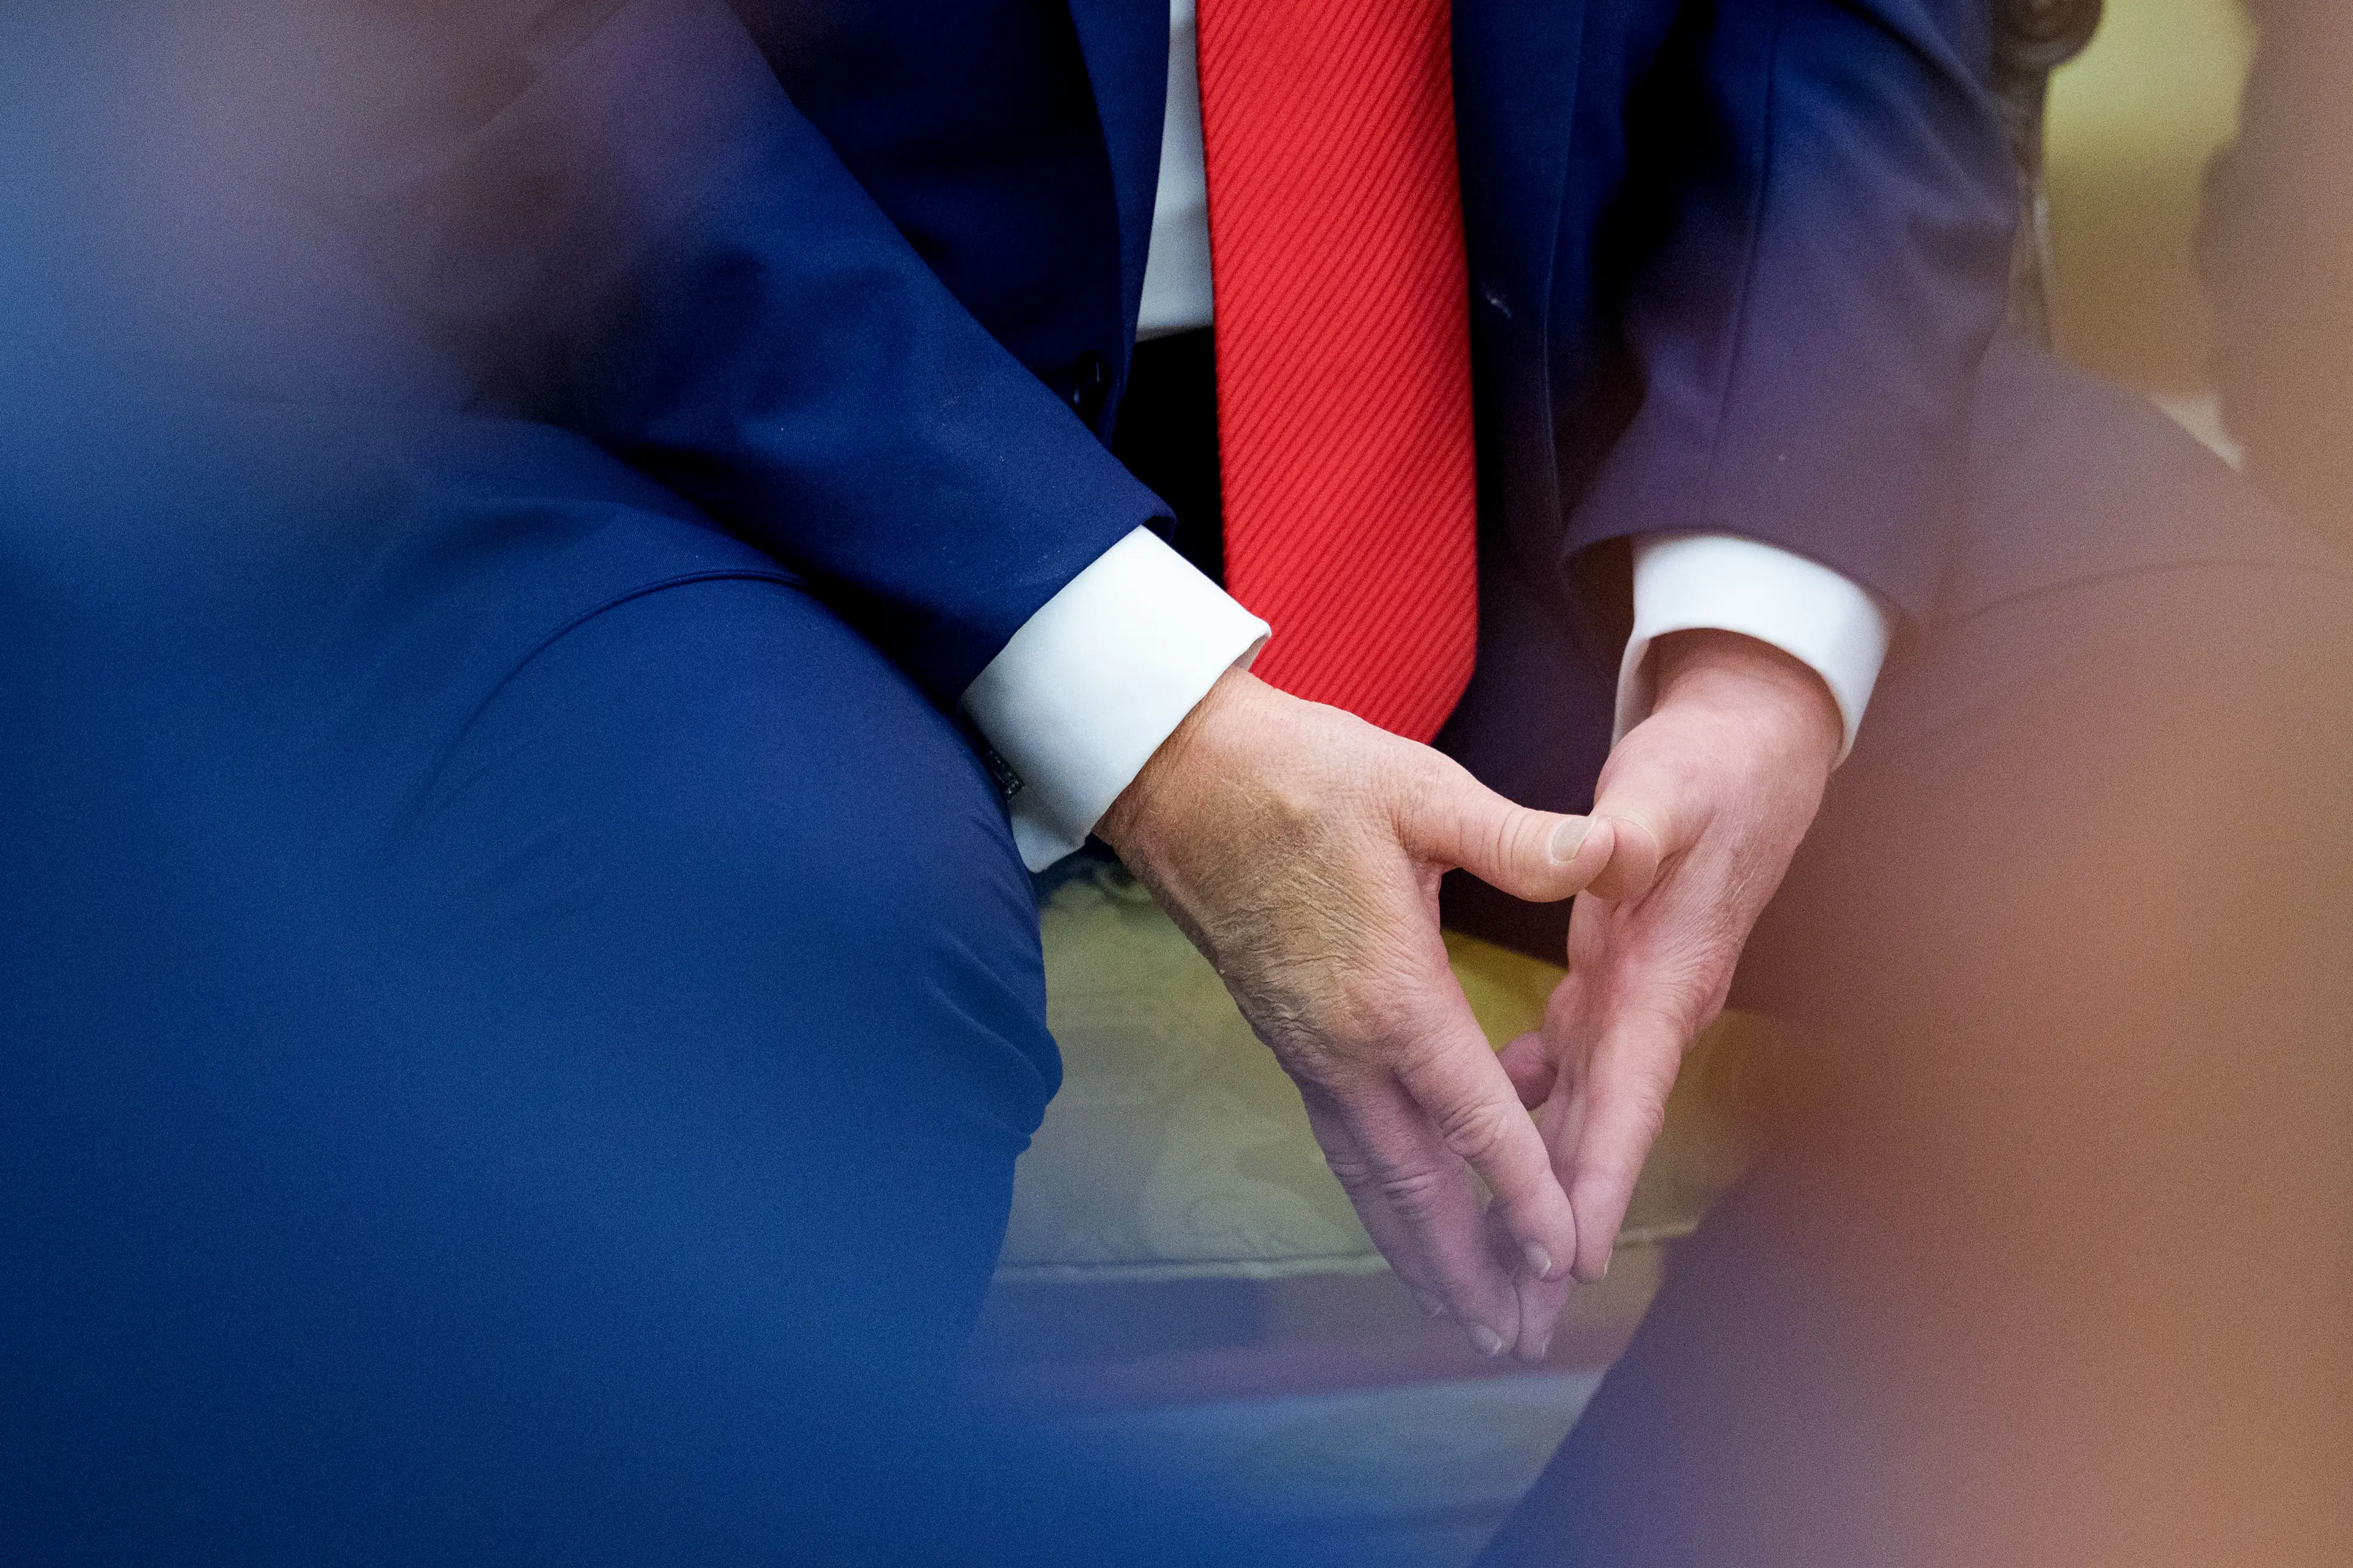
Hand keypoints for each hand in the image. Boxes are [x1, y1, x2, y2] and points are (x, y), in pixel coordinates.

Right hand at [1097, 668, 1614, 1355]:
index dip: (1523, 1195)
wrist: (1177, 773)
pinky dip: (1383, 1195)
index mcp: (1389, 995)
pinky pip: (1344, 1142)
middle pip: (1413, 1187)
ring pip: (1370, 1177)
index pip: (1472, 1122)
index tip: (1561, 1262)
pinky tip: (1405, 1212)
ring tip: (1463, 1315)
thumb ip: (1519, 837)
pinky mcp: (1286, 1038)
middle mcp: (1342, 1046)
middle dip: (1466, 1269)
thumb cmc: (1299, 772)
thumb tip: (1610, 852)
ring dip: (1418, 1251)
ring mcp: (1306, 1050)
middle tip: (1511, 1340)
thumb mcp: (1419, 788)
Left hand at [1500, 630, 1839, 1354]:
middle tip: (1512, 1319)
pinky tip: (1478, 1125)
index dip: (1594, 1178)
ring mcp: (1634, 999)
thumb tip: (1612, 851)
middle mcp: (1653, 1008)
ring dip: (1540, 1185)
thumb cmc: (1710, 771)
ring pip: (1580, 1112)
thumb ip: (1632, 830)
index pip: (1626, 1098)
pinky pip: (1565, 1063)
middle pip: (1601, 1136)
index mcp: (1663, 980)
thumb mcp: (1667, 791)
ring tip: (1491, 1267)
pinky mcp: (1614, 977)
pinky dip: (1524, 1103)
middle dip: (1558, 1227)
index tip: (1563, 1261)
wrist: (1754, 748)